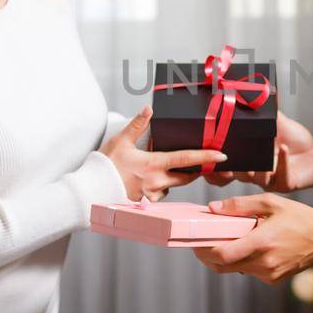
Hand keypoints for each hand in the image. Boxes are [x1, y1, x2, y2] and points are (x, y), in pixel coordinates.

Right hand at [101, 106, 225, 201]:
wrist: (91, 189)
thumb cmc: (105, 165)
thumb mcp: (121, 141)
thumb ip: (137, 125)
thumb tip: (148, 109)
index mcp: (153, 164)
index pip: (186, 160)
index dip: (206, 157)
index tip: (221, 155)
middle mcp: (156, 181)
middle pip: (186, 176)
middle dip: (196, 170)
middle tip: (203, 163)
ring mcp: (152, 194)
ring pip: (173, 186)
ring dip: (175, 178)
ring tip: (165, 169)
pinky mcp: (146, 203)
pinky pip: (160, 195)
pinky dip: (160, 187)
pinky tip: (150, 181)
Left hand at [190, 193, 312, 283]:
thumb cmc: (300, 218)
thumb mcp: (271, 203)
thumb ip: (240, 205)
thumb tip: (213, 208)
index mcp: (262, 242)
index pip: (222, 254)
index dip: (203, 251)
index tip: (195, 242)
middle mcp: (264, 263)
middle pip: (222, 266)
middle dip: (208, 256)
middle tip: (201, 243)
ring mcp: (269, 274)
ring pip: (235, 269)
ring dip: (227, 257)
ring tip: (228, 239)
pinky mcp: (273, 279)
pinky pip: (249, 270)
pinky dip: (243, 260)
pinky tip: (250, 246)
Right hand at [202, 111, 312, 192]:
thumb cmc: (296, 140)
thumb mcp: (277, 122)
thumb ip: (261, 111)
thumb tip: (245, 91)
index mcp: (247, 157)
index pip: (223, 165)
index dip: (213, 166)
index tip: (207, 156)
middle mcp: (254, 171)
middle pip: (235, 175)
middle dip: (229, 169)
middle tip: (227, 159)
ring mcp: (268, 179)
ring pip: (255, 179)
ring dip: (254, 169)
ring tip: (256, 157)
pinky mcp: (284, 184)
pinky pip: (281, 176)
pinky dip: (282, 162)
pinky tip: (283, 148)